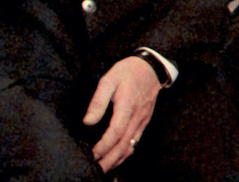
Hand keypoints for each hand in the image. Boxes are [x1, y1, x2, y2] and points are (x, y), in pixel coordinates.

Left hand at [82, 56, 161, 172]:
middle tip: (95, 169)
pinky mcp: (144, 122)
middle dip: (109, 160)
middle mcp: (136, 117)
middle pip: (124, 145)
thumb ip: (98, 101)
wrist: (151, 69)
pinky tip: (117, 158)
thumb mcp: (109, 79)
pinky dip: (126, 153)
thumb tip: (88, 122)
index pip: (115, 132)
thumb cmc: (127, 72)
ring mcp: (142, 121)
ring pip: (131, 146)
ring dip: (117, 160)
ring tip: (104, 168)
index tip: (92, 154)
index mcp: (126, 106)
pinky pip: (135, 142)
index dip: (103, 146)